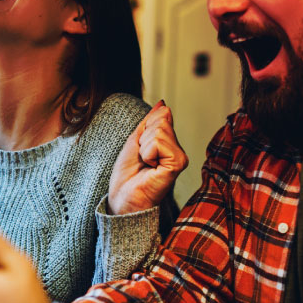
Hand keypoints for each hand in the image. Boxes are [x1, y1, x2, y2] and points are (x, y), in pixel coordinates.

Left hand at [108, 100, 187, 214]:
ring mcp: (180, 157)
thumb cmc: (127, 175)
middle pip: (161, 121)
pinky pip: (158, 142)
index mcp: (169, 144)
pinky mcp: (177, 164)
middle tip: (142, 159)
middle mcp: (178, 150)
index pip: (161, 116)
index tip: (140, 151)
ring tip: (145, 163)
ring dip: (144, 147)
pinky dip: (147, 153)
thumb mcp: (136, 140)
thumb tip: (163, 104)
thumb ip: (150, 122)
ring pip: (159, 130)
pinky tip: (150, 168)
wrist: (123, 198)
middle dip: (143, 138)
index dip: (143, 130)